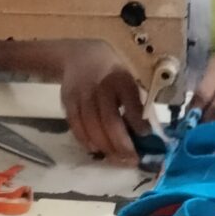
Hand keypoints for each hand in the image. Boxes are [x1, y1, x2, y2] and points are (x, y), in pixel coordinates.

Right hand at [60, 43, 148, 164]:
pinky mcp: (68, 102)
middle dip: (122, 144)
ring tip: (116, 159)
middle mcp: (100, 87)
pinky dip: (86, 141)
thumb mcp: (128, 80)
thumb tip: (145, 132)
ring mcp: (82, 95)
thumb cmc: (111, 72)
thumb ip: (135, 103)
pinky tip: (96, 150)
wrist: (79, 56)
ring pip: (92, 127)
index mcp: (120, 79)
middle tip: (131, 159)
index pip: (131, 104)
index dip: (139, 123)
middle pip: (109, 121)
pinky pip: (76, 126)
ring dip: (105, 147)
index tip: (146, 137)